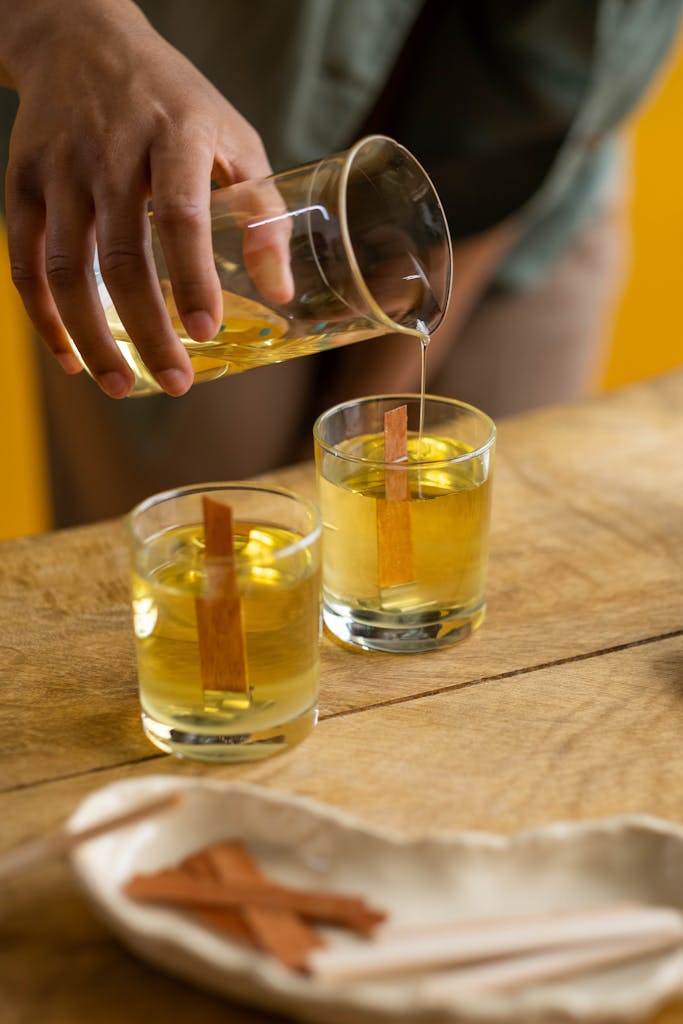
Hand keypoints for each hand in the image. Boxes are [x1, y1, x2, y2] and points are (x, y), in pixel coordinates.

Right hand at [0, 0, 279, 396]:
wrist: (80, 38)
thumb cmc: (173, 101)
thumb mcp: (233, 136)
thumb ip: (261, 210)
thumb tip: (281, 294)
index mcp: (172, 136)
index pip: (179, 213)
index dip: (192, 276)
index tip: (207, 330)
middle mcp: (108, 152)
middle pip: (120, 257)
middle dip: (148, 330)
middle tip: (176, 381)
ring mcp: (58, 169)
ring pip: (64, 270)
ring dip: (92, 339)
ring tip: (122, 386)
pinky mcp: (21, 183)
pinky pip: (23, 262)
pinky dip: (44, 318)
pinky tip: (70, 358)